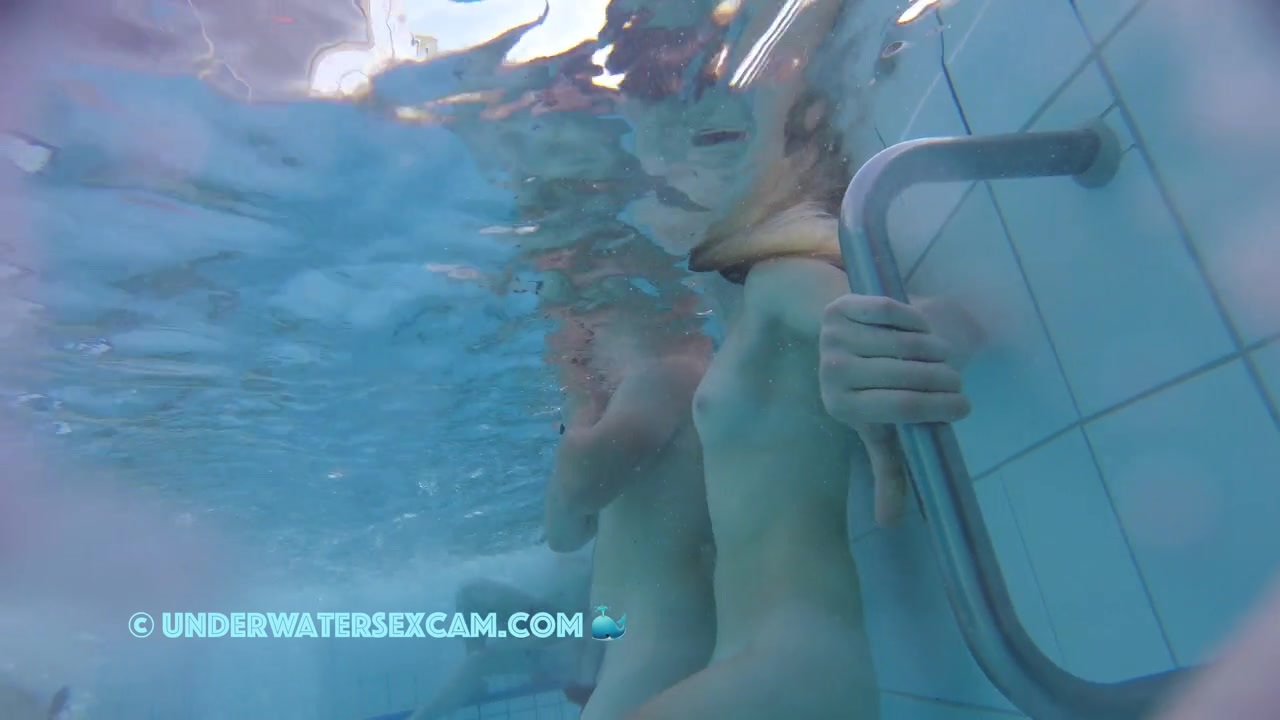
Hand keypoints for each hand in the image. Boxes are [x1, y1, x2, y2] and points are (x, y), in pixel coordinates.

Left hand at [819, 294, 972, 525]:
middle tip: (957, 383)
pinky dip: (917, 322)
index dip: (941, 406)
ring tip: (944, 360)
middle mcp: (833, 372)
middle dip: (944, 379)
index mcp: (842, 406)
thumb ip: (887, 472)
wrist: (832, 339)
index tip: (964, 407)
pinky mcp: (841, 307)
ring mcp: (834, 337)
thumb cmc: (864, 390)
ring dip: (937, 350)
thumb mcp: (875, 430)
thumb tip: (890, 522)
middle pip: (909, 374)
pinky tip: (923, 332)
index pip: (904, 407)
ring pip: (906, 342)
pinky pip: (894, 312)